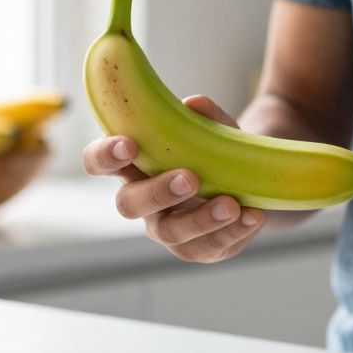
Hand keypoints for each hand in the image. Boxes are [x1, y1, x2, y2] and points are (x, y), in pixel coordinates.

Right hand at [82, 95, 263, 262]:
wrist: (250, 178)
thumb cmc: (214, 149)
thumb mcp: (215, 127)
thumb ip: (206, 116)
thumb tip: (196, 104)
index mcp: (133, 165)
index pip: (99, 162)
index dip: (105, 156)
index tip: (128, 145)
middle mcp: (142, 200)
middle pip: (129, 205)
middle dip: (156, 192)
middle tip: (189, 179)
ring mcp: (168, 228)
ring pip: (171, 232)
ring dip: (200, 219)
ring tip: (230, 205)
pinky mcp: (197, 248)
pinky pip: (209, 247)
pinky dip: (234, 231)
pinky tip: (253, 216)